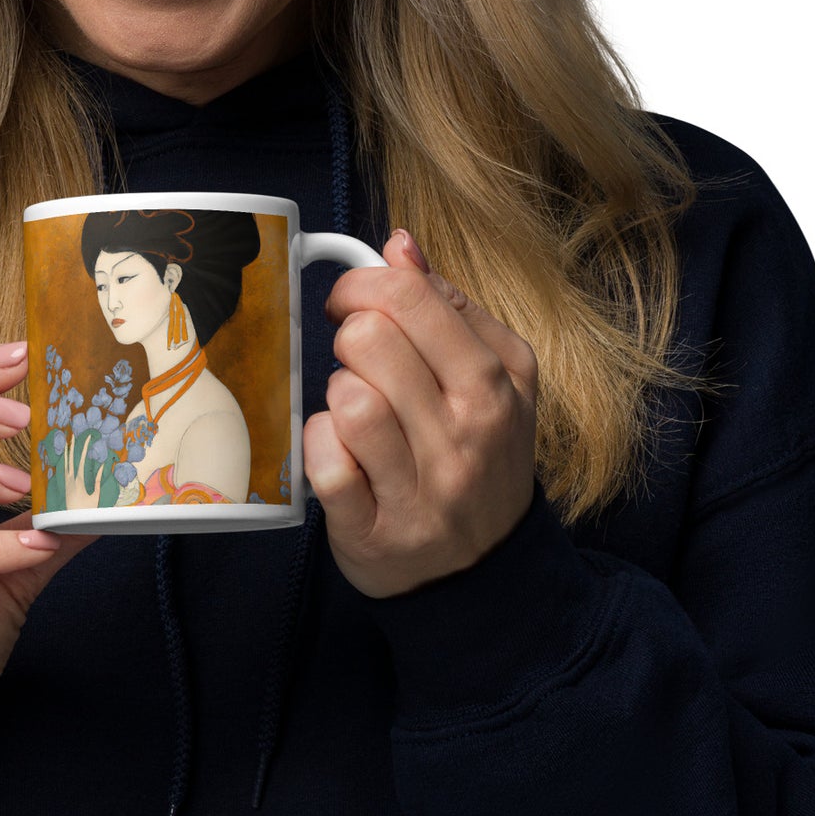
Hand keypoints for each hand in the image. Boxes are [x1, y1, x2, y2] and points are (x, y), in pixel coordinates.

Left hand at [304, 229, 537, 599]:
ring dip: (337, 397)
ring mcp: (423, 489)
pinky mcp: (375, 532)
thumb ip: (448, 306)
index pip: (410, 296)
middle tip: (359, 363)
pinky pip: (324, 465)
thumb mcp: (490, 378)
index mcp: (496, 381)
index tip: (350, 302)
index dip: (361, 285)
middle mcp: (467, 435)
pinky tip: (339, 452)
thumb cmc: (478, 457)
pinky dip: (318, 449)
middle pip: (370, 339)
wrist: (487, 571)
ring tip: (356, 411)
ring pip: (348, 400)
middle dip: (350, 339)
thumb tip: (400, 244)